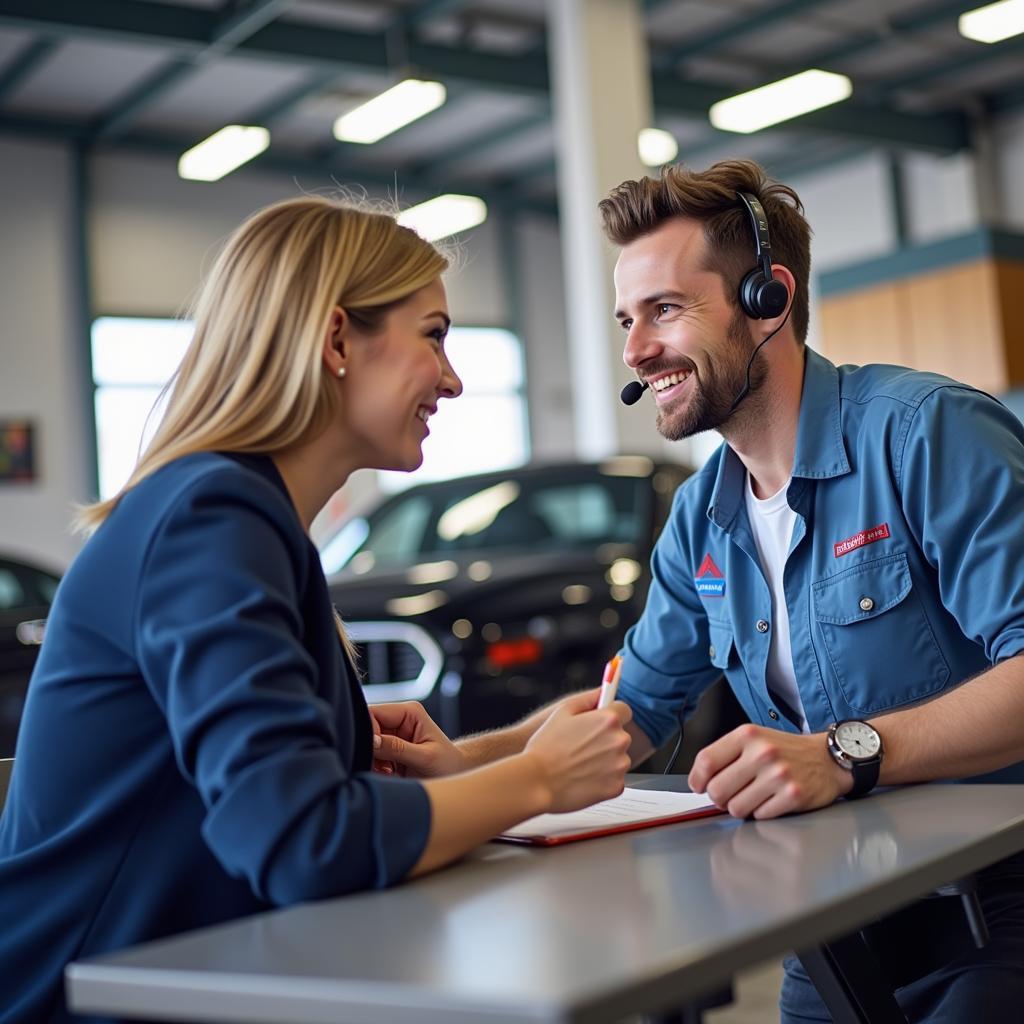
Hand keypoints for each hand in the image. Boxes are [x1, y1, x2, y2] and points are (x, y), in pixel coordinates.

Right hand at [370, 702, 466, 777]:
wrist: (455, 776)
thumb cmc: (448, 765)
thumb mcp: (425, 757)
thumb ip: (397, 748)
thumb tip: (372, 741)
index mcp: (409, 712)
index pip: (374, 712)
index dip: (369, 733)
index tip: (377, 754)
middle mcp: (398, 719)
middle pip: (366, 728)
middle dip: (371, 750)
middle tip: (386, 768)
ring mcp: (392, 734)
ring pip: (366, 743)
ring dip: (373, 761)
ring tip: (390, 772)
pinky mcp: (389, 749)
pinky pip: (371, 755)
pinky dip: (375, 767)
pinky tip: (390, 773)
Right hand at [524, 690, 632, 813]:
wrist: (537, 781)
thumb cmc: (546, 746)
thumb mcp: (562, 711)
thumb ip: (588, 698)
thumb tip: (603, 691)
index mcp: (608, 719)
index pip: (624, 711)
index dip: (611, 715)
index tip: (601, 723)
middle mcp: (619, 741)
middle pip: (621, 736)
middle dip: (607, 739)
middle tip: (583, 747)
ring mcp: (620, 766)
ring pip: (619, 759)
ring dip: (606, 761)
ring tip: (580, 764)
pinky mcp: (616, 787)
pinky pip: (615, 780)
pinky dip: (603, 780)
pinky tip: (583, 779)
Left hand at [688, 723, 852, 818]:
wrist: (827, 758)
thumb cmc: (786, 751)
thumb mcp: (754, 739)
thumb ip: (726, 755)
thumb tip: (699, 781)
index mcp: (747, 735)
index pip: (706, 761)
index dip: (697, 779)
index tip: (698, 786)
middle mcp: (762, 753)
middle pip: (717, 790)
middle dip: (719, 798)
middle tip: (729, 795)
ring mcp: (778, 775)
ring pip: (736, 808)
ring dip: (740, 807)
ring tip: (753, 796)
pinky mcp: (793, 795)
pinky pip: (760, 816)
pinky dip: (762, 813)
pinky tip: (771, 800)